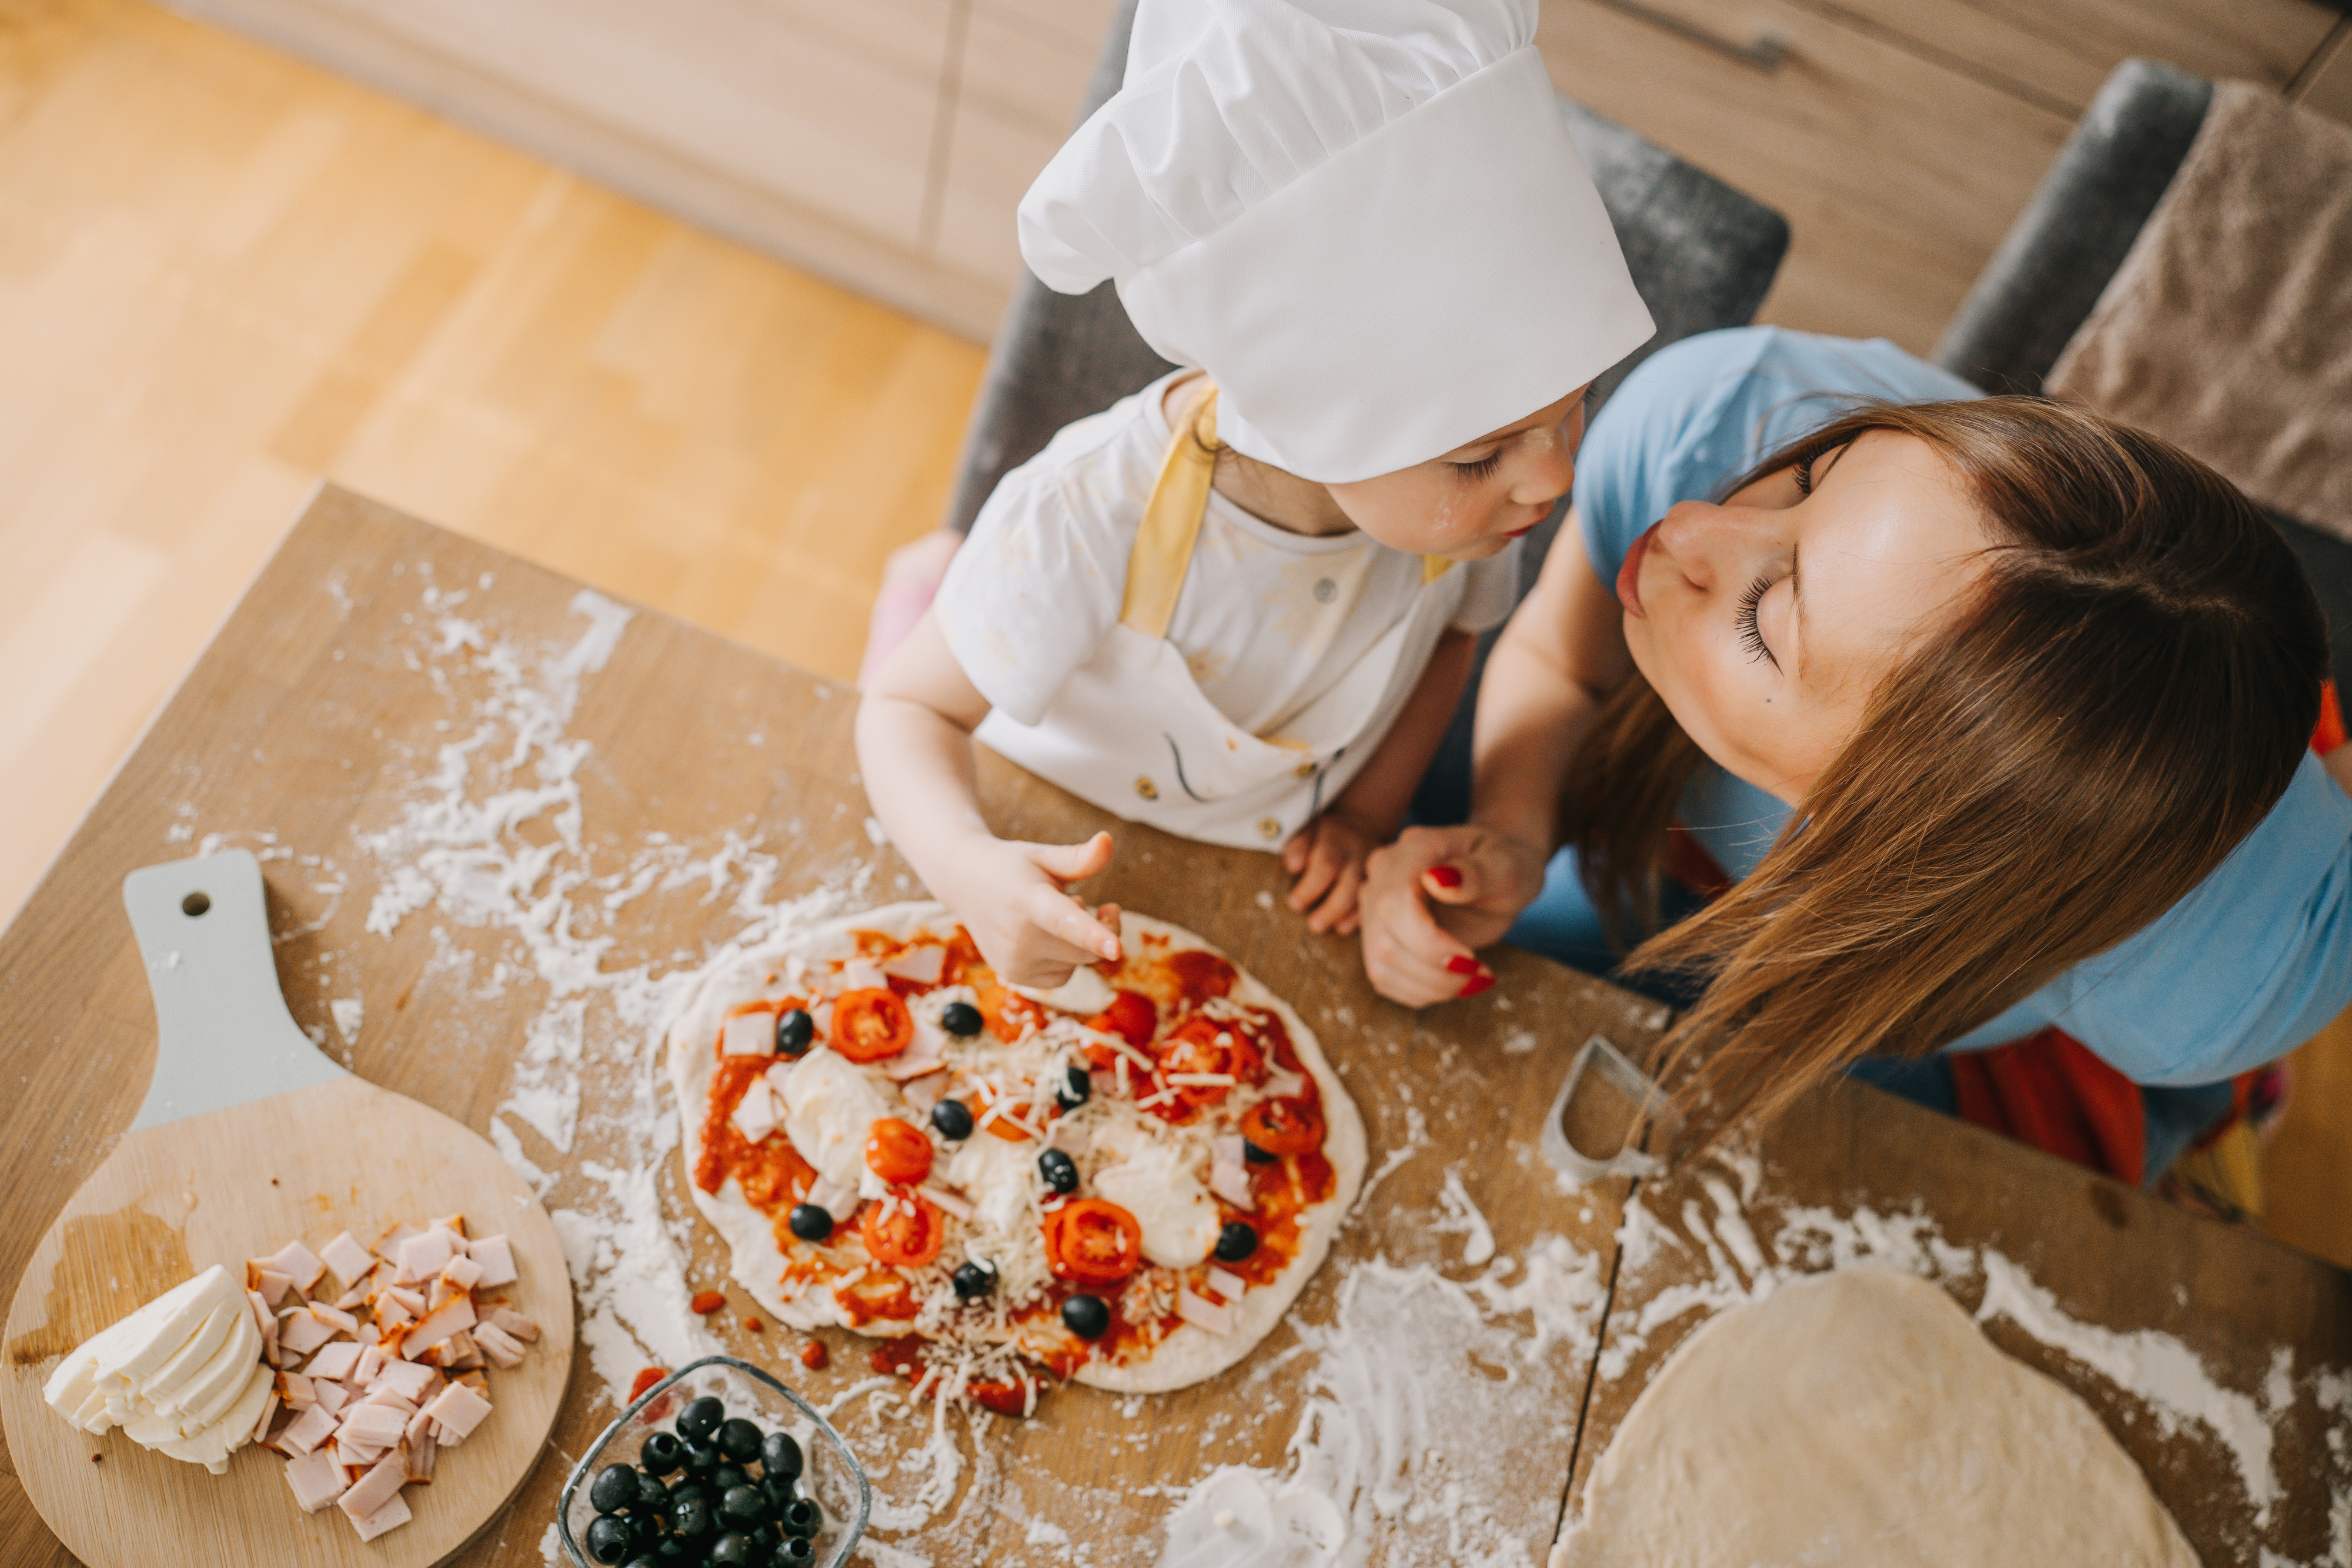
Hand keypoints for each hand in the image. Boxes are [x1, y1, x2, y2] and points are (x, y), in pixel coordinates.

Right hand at [939, 831, 1124, 988]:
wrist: (965, 884)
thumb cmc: (1011, 867)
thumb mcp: (1042, 856)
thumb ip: (1078, 857)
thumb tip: (1108, 841)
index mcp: (1027, 900)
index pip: (1063, 920)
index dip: (1092, 934)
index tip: (1116, 948)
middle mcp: (1018, 938)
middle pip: (1085, 950)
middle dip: (1103, 930)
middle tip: (1095, 903)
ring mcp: (1014, 962)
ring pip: (1076, 964)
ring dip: (1078, 943)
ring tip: (1052, 914)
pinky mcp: (1014, 976)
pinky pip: (1062, 976)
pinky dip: (1065, 959)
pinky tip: (1045, 936)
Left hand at [1282, 808, 1384, 934]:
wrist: (1364, 824)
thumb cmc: (1327, 834)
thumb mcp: (1309, 830)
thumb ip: (1298, 846)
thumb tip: (1293, 866)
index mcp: (1336, 839)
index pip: (1326, 864)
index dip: (1310, 887)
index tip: (1294, 904)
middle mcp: (1358, 853)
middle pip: (1349, 882)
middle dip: (1332, 907)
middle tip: (1314, 925)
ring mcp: (1373, 867)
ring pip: (1365, 894)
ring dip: (1349, 914)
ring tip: (1335, 929)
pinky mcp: (1382, 879)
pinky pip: (1375, 900)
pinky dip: (1362, 916)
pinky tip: (1347, 927)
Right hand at [1358, 824, 1548, 1006]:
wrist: (1495, 873)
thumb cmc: (1504, 866)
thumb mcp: (1506, 866)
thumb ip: (1475, 873)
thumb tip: (1436, 880)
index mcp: (1410, 850)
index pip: (1396, 904)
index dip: (1429, 943)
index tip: (1472, 960)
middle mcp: (1380, 876)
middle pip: (1386, 942)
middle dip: (1436, 972)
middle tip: (1481, 974)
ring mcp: (1373, 907)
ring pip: (1381, 966)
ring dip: (1430, 987)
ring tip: (1470, 979)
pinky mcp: (1377, 935)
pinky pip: (1385, 978)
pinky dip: (1421, 991)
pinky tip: (1451, 981)